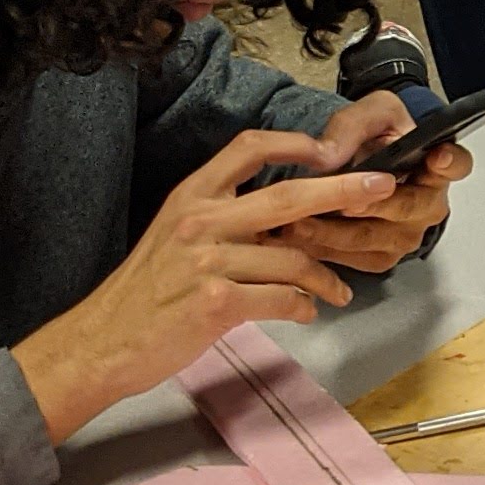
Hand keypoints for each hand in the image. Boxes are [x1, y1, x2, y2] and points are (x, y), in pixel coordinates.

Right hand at [10, 125, 403, 440]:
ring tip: (339, 291)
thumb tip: (282, 219)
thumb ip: (221, 219)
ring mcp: (209, 262)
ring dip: (326, 277)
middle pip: (289, 195)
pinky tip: (306, 312)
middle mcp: (201, 221)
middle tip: (381, 187)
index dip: (294, 143)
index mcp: (191, 196)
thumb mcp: (173, 236)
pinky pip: (282, 299)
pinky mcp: (217, 303)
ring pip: (293, 257)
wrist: (102, 341)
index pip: (248, 147)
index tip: (329, 148)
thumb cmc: (143, 293)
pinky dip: (303, 307)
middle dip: (343, 189)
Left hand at [276, 90, 471, 277]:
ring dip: (334, 233)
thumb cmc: (377, 140)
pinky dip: (321, 248)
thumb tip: (329, 156)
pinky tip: (295, 237)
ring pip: (372, 238)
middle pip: (406, 209)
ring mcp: (406, 234)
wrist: (361, 165)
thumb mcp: (368, 116)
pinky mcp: (381, 256)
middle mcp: (428, 204)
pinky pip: (351, 259)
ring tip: (298, 222)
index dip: (449, 162)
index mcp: (436, 166)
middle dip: (370, 206)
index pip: (456, 164)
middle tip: (343, 203)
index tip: (438, 157)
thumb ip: (351, 126)